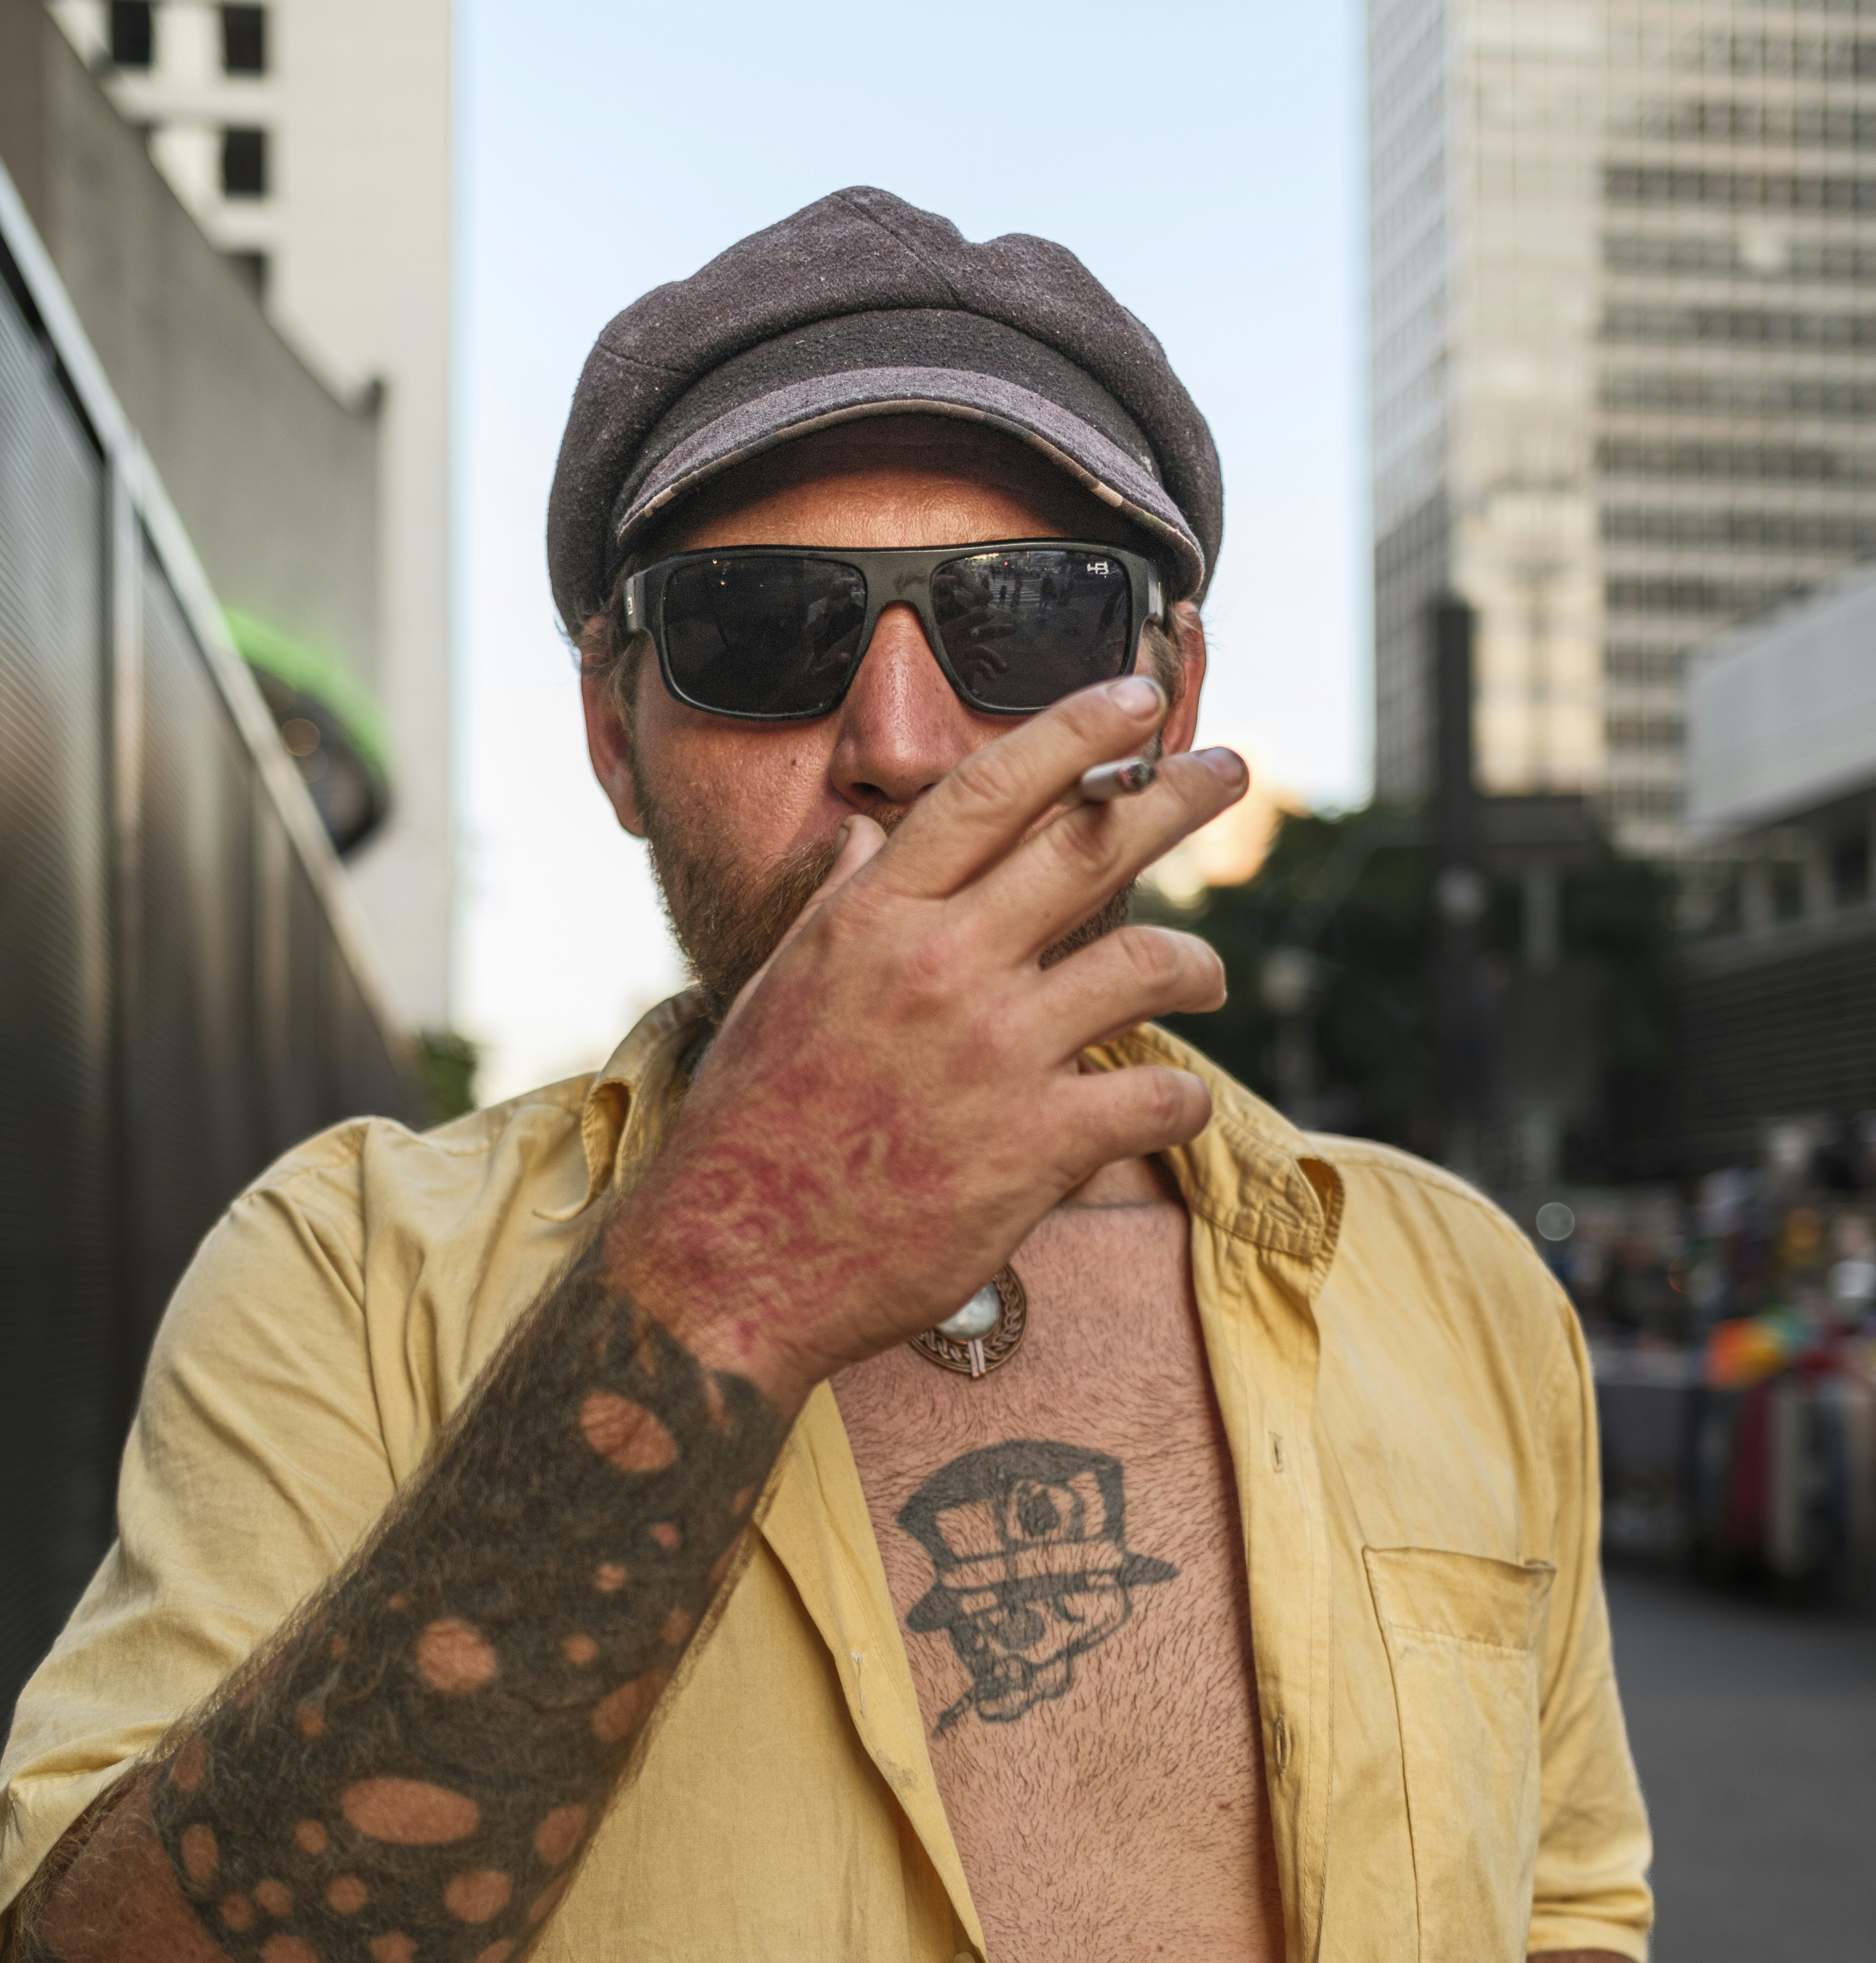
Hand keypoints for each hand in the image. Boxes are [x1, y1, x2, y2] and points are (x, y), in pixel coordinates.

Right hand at [611, 675, 1244, 1399]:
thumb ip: (842, 905)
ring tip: (1209, 975)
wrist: (732, 1264)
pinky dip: (1181, 1097)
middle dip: (1175, 796)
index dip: (1075, 730)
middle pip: (1089, 847)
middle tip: (1230, 770)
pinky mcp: (1036, 1149)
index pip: (990, 790)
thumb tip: (869, 834)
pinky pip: (1156, 1097)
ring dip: (1198, 963)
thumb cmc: (752, 1129)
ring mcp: (994, 1057)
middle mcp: (941, 971)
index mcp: (874, 923)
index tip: (1134, 698)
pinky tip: (1171, 1103)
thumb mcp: (780, 990)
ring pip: (1148, 966)